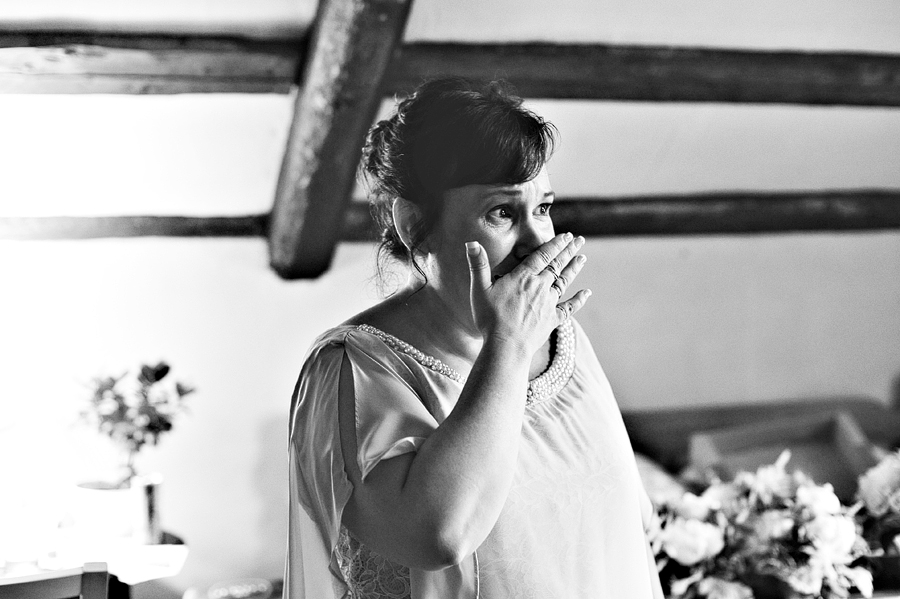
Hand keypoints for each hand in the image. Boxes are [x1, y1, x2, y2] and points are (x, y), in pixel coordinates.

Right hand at [466, 233, 590, 354]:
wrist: (506, 346)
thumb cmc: (490, 318)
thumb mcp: (479, 289)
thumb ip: (477, 265)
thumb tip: (471, 243)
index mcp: (523, 277)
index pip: (542, 255)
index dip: (555, 244)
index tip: (566, 235)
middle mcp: (540, 287)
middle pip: (557, 265)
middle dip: (569, 251)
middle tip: (579, 240)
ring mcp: (548, 304)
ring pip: (564, 282)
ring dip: (574, 269)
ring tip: (582, 257)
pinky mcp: (552, 320)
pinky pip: (568, 308)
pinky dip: (579, 300)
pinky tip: (586, 293)